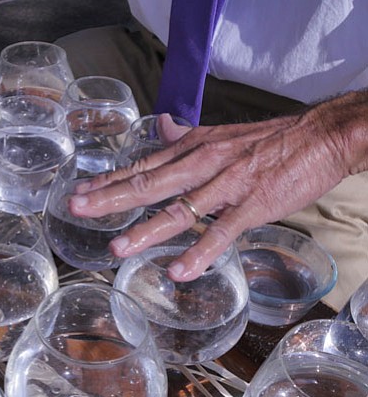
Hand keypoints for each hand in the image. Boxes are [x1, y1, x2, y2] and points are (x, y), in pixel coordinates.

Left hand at [69, 92, 367, 280]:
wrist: (320, 135)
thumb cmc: (267, 139)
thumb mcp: (218, 133)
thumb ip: (184, 136)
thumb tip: (160, 126)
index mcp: (191, 148)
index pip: (142, 166)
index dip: (109, 180)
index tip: (80, 190)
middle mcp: (201, 164)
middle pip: (148, 184)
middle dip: (109, 198)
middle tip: (76, 209)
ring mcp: (226, 185)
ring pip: (178, 210)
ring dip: (145, 230)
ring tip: (117, 247)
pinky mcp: (252, 204)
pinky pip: (221, 231)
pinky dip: (199, 252)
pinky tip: (178, 270)